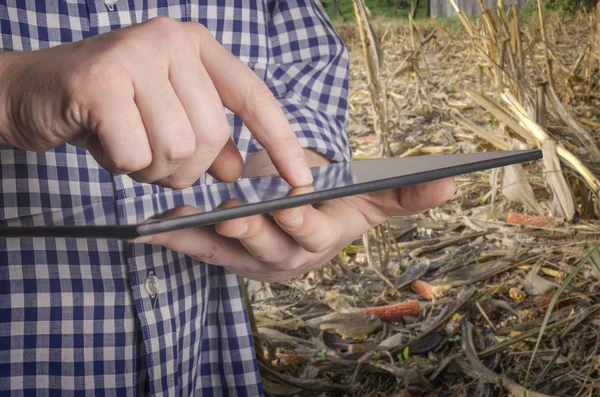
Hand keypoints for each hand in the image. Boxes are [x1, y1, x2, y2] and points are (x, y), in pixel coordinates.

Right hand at [0, 17, 312, 187]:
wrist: (31, 92)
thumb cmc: (106, 109)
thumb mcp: (165, 119)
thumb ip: (207, 140)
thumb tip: (238, 169)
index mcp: (195, 45)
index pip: (253, 96)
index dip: (280, 141)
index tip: (300, 179)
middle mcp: (170, 40)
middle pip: (211, 135)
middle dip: (185, 167)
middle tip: (154, 160)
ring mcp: (135, 54)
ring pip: (177, 148)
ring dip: (152, 168)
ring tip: (127, 147)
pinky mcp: (100, 80)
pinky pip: (137, 154)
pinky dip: (122, 164)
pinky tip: (104, 144)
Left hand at [138, 150, 455, 281]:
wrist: (299, 219)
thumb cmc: (333, 205)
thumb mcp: (368, 197)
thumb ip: (405, 193)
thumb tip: (454, 180)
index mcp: (319, 240)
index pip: (313, 234)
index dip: (303, 221)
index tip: (292, 203)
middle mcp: (284, 256)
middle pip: (268, 246)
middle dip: (253, 232)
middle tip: (234, 215)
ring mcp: (250, 258)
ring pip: (228, 251)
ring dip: (205, 237)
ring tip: (183, 218)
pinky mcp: (221, 254)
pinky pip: (197, 248)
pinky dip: (175, 238)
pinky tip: (153, 227)